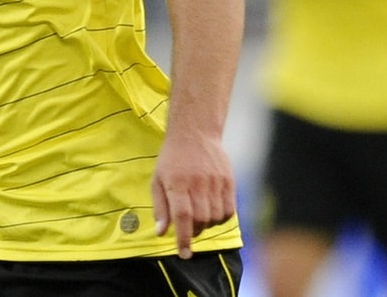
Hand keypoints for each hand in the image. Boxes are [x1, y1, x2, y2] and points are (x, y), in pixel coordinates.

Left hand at [151, 128, 236, 258]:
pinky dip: (222, 218)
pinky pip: (229, 210)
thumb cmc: (172, 159)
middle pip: (201, 219)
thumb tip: (161, 233)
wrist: (195, 133)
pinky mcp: (228, 180)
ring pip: (216, 217)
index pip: (182, 217)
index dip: (183, 238)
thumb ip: (160, 207)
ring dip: (208, 226)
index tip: (184, 254)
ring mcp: (215, 181)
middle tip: (189, 230)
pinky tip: (213, 214)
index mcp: (177, 183)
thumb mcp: (157, 180)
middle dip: (195, 232)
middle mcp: (197, 183)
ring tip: (200, 219)